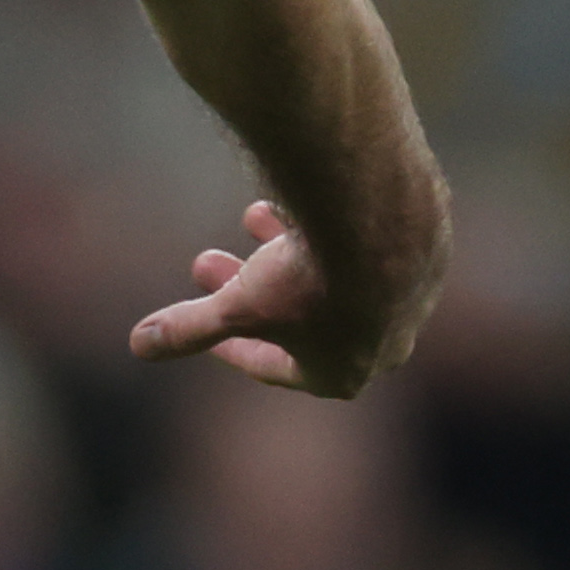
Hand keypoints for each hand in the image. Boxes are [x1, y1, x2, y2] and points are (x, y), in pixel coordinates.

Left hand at [126, 196, 415, 396]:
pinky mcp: (429, 242)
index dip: (234, 347)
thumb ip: (191, 327)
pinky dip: (330, 224)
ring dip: (287, 250)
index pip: (280, 368)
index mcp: (346, 371)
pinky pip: (369, 236)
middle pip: (305, 316)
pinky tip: (294, 198)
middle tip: (207, 259)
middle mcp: (389, 339)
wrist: (381, 219)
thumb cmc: (307, 278)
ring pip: (338, 271)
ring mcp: (414, 289)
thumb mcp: (236, 306)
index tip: (208, 327)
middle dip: (249, 288)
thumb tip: (140, 344)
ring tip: (249, 215)